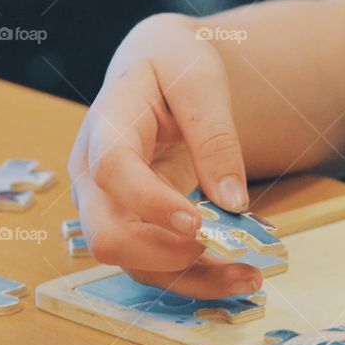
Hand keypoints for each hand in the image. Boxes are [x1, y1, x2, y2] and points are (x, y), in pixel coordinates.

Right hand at [68, 13, 261, 298]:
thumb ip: (215, 136)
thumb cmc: (174, 65)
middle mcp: (93, 176)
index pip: (112, 171)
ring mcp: (108, 207)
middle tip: (227, 251)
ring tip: (251, 276)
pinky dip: (196, 278)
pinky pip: (157, 266)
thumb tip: (232, 202)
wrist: (158, 72)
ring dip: (191, 278)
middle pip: (107, 235)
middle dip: (166, 256)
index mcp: (105, 125)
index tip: (200, 223)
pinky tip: (238, 276)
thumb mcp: (200, 80)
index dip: (150, 203)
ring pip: (135, 263)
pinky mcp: (133, 226)